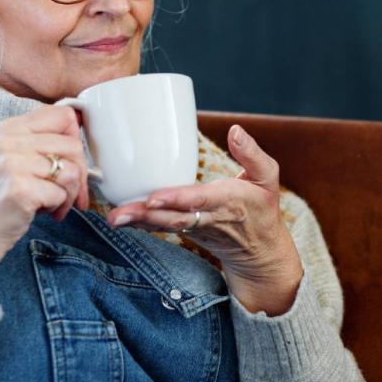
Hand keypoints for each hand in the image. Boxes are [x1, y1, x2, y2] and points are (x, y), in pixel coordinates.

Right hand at [0, 105, 88, 297]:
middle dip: (80, 174)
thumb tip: (80, 131)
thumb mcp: (16, 158)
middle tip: (68, 191)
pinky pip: (62, 193)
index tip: (71, 159)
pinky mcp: (20, 189)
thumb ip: (43, 142)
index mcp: (11, 127)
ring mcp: (13, 164)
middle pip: (73, 146)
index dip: (75, 139)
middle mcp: (10, 141)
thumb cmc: (2, 197)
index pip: (63, 116)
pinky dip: (58, 206)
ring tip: (54, 203)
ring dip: (70, 194)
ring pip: (72, 171)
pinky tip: (42, 211)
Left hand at [107, 125, 303, 314]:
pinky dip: (140, 224)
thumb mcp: (268, 178)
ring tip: (113, 218)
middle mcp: (208, 218)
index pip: (199, 201)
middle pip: (174, 219)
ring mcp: (194, 229)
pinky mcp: (184, 232)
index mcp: (228, 202)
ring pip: (164, 226)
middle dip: (146, 216)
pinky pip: (160, 228)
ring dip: (137, 222)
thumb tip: (235, 130)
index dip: (176, 199)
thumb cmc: (262, 208)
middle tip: (118, 214)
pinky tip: (120, 218)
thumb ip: (253, 154)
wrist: (260, 251)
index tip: (154, 197)